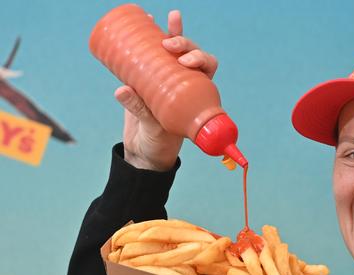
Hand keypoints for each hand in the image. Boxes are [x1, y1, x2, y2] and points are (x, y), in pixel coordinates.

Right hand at [115, 10, 218, 170]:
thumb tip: (121, 89)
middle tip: (170, 44)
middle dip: (185, 43)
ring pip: (176, 49)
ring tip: (166, 19)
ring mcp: (169, 77)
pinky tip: (149, 19)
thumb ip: (139, 110)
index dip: (201, 59)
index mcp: (197, 94)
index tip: (186, 62)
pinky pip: (154, 53)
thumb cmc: (159, 143)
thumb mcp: (153, 127)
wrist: (145, 150)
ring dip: (174, 32)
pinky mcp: (151, 75)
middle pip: (192, 54)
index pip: (207, 69)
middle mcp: (187, 82)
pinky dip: (153, 34)